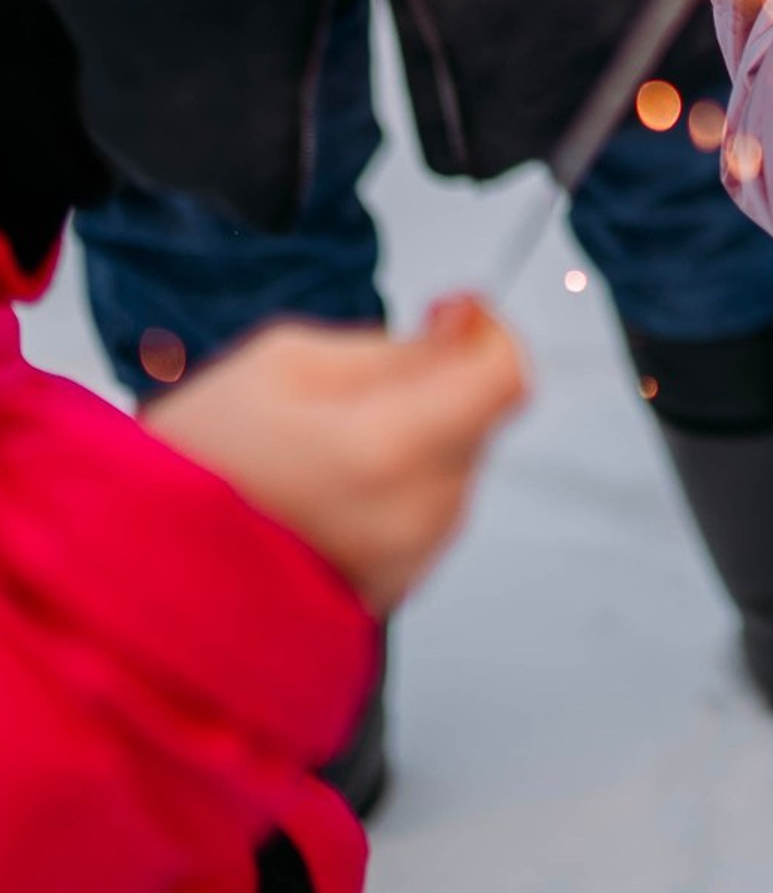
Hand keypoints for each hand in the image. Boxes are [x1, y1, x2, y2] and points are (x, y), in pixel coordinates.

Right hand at [149, 298, 527, 612]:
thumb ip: (394, 346)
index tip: (451, 316)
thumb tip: (466, 329)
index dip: (488, 334)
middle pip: (479, 422)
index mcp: (391, 451)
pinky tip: (326, 491)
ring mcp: (408, 563)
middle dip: (439, 388)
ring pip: (456, 468)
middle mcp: (415, 516)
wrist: (130, 583)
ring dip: (417, 440)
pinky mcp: (394, 593)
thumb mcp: (283, 362)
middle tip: (354, 388)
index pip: (505, 380)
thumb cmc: (188, 471)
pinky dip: (395, 490)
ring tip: (322, 449)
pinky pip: (426, 517)